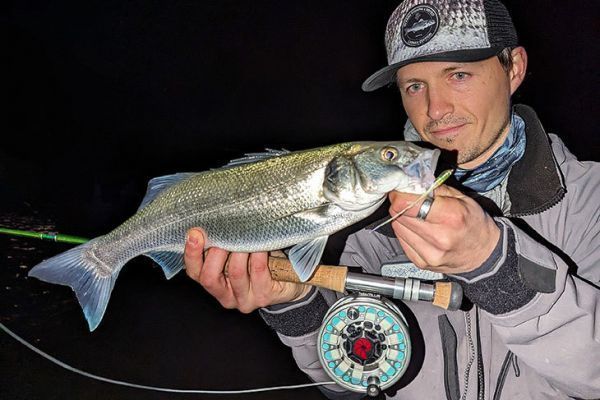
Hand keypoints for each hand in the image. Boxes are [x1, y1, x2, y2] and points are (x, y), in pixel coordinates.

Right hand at [184, 228, 311, 312]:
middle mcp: (226, 296)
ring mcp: (245, 299)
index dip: (191, 254)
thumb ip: (223, 245)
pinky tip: (260, 245)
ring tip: (244, 236)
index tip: (194, 234)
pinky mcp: (264, 296)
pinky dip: (257, 255)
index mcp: (215, 285)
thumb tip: (213, 220)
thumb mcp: (238, 254)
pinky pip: (257, 271)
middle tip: (224, 235)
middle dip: (215, 253)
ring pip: (234, 273)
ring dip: (238, 251)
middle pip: (209, 278)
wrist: (292, 280)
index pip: (194, 273)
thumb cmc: (261, 262)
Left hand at [389, 185, 499, 274]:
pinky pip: (401, 240)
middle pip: (398, 214)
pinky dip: (406, 231)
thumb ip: (434, 188)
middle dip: (401, 203)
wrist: (484, 254)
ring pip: (397, 226)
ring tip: (418, 215)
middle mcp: (439, 238)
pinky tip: (420, 229)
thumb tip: (410, 182)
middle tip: (409, 199)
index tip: (402, 189)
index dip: (400, 193)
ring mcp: (429, 254)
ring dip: (403, 217)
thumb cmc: (474, 224)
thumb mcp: (462, 198)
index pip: (406, 203)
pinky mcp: (421, 262)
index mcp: (450, 217)